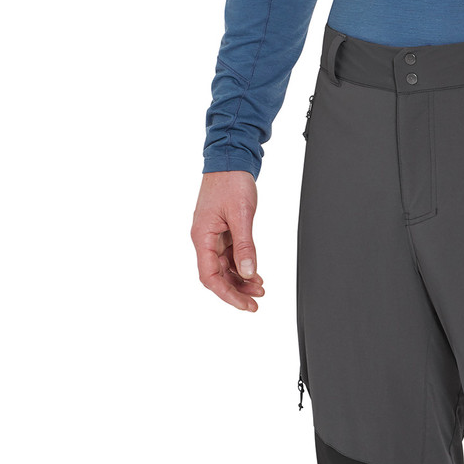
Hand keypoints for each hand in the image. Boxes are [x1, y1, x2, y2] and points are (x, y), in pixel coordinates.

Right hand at [191, 171, 264, 311]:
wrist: (231, 159)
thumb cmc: (231, 181)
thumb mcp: (241, 215)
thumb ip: (245, 246)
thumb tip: (248, 272)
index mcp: (202, 236)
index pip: (210, 276)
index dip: (227, 294)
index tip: (244, 304)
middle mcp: (205, 239)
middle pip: (218, 276)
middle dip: (237, 291)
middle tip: (256, 302)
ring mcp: (213, 236)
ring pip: (226, 268)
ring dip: (242, 280)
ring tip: (260, 289)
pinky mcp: (223, 232)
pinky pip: (231, 256)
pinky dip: (243, 267)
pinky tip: (256, 274)